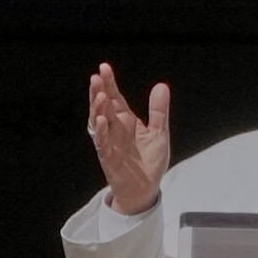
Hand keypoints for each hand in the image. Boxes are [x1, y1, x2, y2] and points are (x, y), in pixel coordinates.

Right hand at [88, 63, 171, 213]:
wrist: (146, 189)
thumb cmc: (149, 161)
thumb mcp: (159, 132)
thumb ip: (159, 110)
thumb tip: (161, 86)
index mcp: (126, 120)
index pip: (115, 97)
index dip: (109, 83)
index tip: (104, 68)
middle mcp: (115, 128)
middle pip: (103, 106)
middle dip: (98, 92)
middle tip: (96, 77)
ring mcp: (109, 142)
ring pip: (98, 122)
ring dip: (97, 109)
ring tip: (99, 96)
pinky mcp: (108, 158)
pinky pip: (102, 143)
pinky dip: (101, 133)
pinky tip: (101, 121)